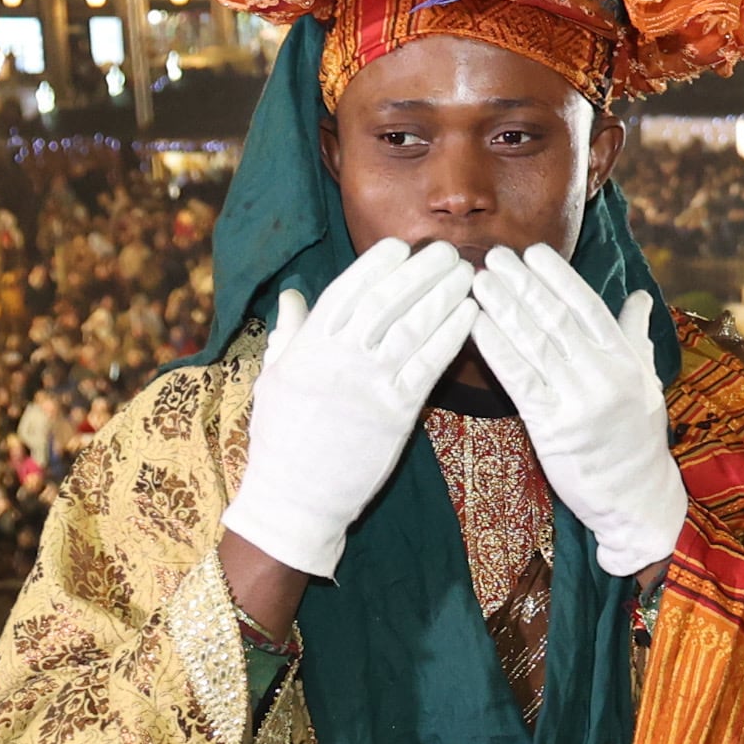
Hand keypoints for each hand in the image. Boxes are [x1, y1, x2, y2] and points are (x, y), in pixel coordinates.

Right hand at [223, 240, 474, 581]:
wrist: (295, 497)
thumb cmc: (281, 438)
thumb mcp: (273, 378)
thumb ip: (290, 333)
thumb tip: (291, 294)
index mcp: (308, 345)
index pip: (346, 291)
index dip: (376, 265)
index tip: (400, 246)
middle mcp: (340, 357)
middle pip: (386, 300)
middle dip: (419, 271)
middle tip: (446, 249)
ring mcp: (370, 383)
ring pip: (412, 326)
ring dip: (443, 295)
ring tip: (467, 273)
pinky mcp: (397, 412)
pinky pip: (430, 364)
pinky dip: (452, 335)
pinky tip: (470, 314)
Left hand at [470, 246, 686, 576]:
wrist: (637, 498)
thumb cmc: (638, 438)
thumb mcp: (646, 383)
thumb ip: (636, 337)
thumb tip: (641, 296)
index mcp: (626, 360)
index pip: (589, 307)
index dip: (560, 278)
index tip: (534, 252)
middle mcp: (604, 375)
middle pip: (557, 320)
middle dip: (523, 284)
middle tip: (495, 256)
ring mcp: (579, 401)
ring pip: (536, 345)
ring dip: (504, 309)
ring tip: (479, 281)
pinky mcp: (554, 428)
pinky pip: (520, 381)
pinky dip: (497, 350)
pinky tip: (477, 326)